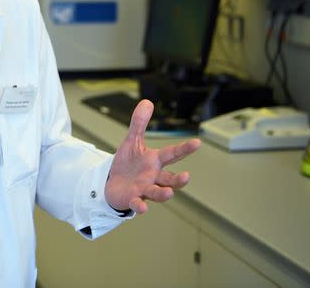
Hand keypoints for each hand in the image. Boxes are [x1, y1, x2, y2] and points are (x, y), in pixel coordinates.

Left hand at [104, 99, 200, 213]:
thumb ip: (140, 123)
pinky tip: (143, 207)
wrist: (112, 182)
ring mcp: (143, 189)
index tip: (197, 142)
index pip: (172, 153)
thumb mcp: (132, 141)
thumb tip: (147, 101)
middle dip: (178, 180)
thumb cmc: (127, 163)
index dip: (184, 149)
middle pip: (169, 179)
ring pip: (156, 193)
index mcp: (155, 161)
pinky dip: (140, 206)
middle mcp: (153, 177)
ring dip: (163, 194)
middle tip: (186, 176)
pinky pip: (137, 204)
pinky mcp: (132, 199)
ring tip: (169, 193)